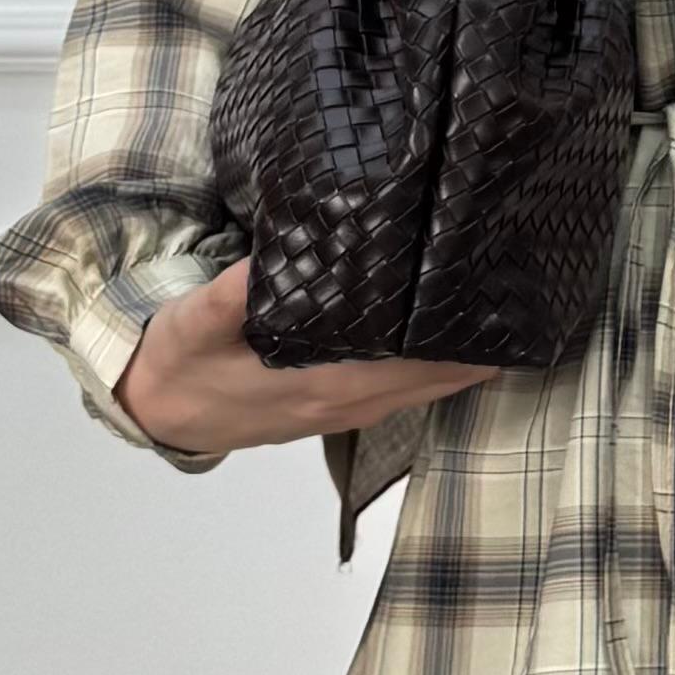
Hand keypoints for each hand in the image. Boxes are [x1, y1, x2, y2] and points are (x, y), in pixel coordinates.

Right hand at [117, 257, 500, 457]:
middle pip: (443, 375)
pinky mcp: (341, 406)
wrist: (159, 413)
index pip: (419, 362)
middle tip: (516, 281)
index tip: (498, 290)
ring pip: (431, 385)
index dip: (462, 332)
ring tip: (501, 300)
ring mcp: (351, 409)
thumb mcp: (195, 324)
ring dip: (466, 352)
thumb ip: (233, 297)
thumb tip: (271, 261)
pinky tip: (450, 330)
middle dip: (481, 336)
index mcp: (328, 383)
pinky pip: (408, 387)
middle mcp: (353, 402)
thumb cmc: (181, 365)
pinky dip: (439, 365)